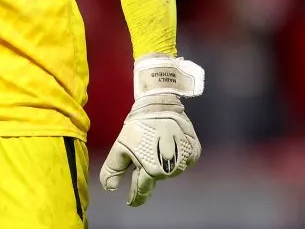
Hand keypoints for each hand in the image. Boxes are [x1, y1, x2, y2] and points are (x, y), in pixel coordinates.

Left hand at [99, 55, 203, 206]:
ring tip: (156, 144)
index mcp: (151, 171)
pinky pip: (184, 159)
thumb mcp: (121, 147)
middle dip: (148, 171)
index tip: (131, 201)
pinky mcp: (194, 151)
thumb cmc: (138, 126)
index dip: (135, 197)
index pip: (142, 190)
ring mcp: (185, 161)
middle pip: (157, 178)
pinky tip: (169, 142)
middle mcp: (171, 171)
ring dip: (163, 162)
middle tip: (144, 153)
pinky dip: (176, 154)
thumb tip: (109, 189)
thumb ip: (113, 169)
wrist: (160, 103)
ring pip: (171, 169)